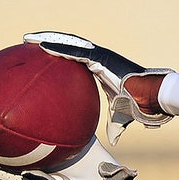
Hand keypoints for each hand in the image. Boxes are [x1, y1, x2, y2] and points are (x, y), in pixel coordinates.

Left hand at [23, 31, 173, 144]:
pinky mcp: (100, 57)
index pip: (76, 58)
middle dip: (49, 42)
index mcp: (100, 69)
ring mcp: (99, 55)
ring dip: (48, 39)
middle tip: (29, 43)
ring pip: (69, 43)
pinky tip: (42, 46)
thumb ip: (114, 126)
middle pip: (69, 46)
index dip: (61, 54)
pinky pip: (74, 51)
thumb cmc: (137, 105)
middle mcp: (98, 59)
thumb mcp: (120, 117)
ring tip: (29, 39)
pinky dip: (58, 47)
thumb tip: (113, 141)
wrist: (149, 96)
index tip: (44, 55)